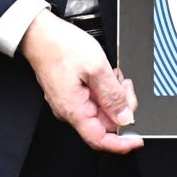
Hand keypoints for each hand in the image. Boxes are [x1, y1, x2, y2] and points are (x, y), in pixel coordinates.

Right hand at [18, 10, 142, 153]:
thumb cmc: (60, 47)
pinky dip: (105, 88)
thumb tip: (125, 117)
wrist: (39, 33)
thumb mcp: (96, 68)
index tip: (137, 139)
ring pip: (101, 109)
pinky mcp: (70, 91)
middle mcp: (69, 110)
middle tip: (126, 87)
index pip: (100, 140)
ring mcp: (69, 100)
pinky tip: (106, 74)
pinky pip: (93, 98)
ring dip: (113, 95)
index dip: (121, 143)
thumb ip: (113, 95)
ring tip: (114, 75)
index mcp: (74, 110)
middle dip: (121, 107)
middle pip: (104, 123)